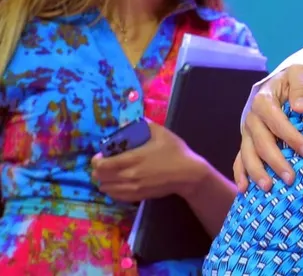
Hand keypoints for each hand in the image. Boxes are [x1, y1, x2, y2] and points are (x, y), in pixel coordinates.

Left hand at [91, 121, 207, 202]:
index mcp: (133, 159)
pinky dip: (112, 190)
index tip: (101, 155)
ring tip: (110, 174)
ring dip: (104, 180)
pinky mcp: (138, 196)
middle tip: (104, 164)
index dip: (96, 160)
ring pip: (106, 188)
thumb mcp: (162, 133)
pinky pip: (116, 196)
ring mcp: (133, 188)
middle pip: (100, 177)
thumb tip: (128, 123)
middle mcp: (129, 175)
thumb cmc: (176, 152)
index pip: (102, 164)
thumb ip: (144, 125)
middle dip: (98, 170)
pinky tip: (118, 184)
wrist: (189, 174)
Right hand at [233, 64, 302, 193]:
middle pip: (260, 141)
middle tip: (291, 179)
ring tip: (268, 187)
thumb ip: (301, 86)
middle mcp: (251, 115)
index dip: (290, 136)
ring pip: (247, 152)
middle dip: (275, 161)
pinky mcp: (246, 138)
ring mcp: (246, 129)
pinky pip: (239, 156)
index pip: (275, 120)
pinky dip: (240, 172)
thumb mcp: (300, 71)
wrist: (284, 74)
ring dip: (256, 171)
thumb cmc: (296, 74)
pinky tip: (244, 189)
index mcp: (263, 98)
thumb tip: (302, 109)